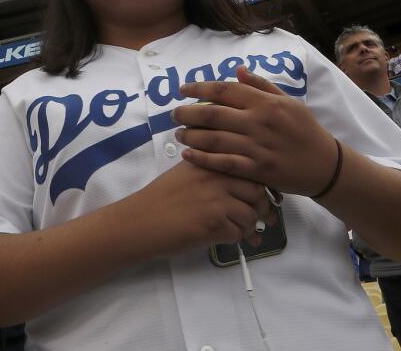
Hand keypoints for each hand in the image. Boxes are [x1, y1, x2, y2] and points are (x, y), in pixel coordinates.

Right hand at [134, 160, 273, 250]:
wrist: (138, 223)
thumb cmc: (159, 200)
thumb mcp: (185, 174)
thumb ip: (211, 172)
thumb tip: (245, 184)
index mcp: (207, 161)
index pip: (247, 166)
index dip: (259, 183)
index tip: (260, 195)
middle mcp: (213, 176)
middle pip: (256, 189)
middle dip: (262, 206)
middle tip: (262, 217)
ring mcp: (214, 199)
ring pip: (251, 214)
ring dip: (250, 226)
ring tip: (244, 232)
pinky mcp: (214, 223)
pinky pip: (240, 232)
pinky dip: (238, 239)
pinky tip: (229, 239)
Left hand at [174, 67, 337, 195]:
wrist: (328, 165)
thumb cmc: (306, 130)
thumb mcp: (289, 102)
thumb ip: (261, 86)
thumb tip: (237, 70)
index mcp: (266, 103)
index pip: (224, 90)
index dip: (199, 88)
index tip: (182, 89)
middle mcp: (259, 122)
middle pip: (213, 114)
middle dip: (187, 113)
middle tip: (173, 115)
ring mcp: (258, 147)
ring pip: (214, 139)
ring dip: (191, 136)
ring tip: (179, 134)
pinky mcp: (258, 170)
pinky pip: (224, 163)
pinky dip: (202, 159)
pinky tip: (188, 155)